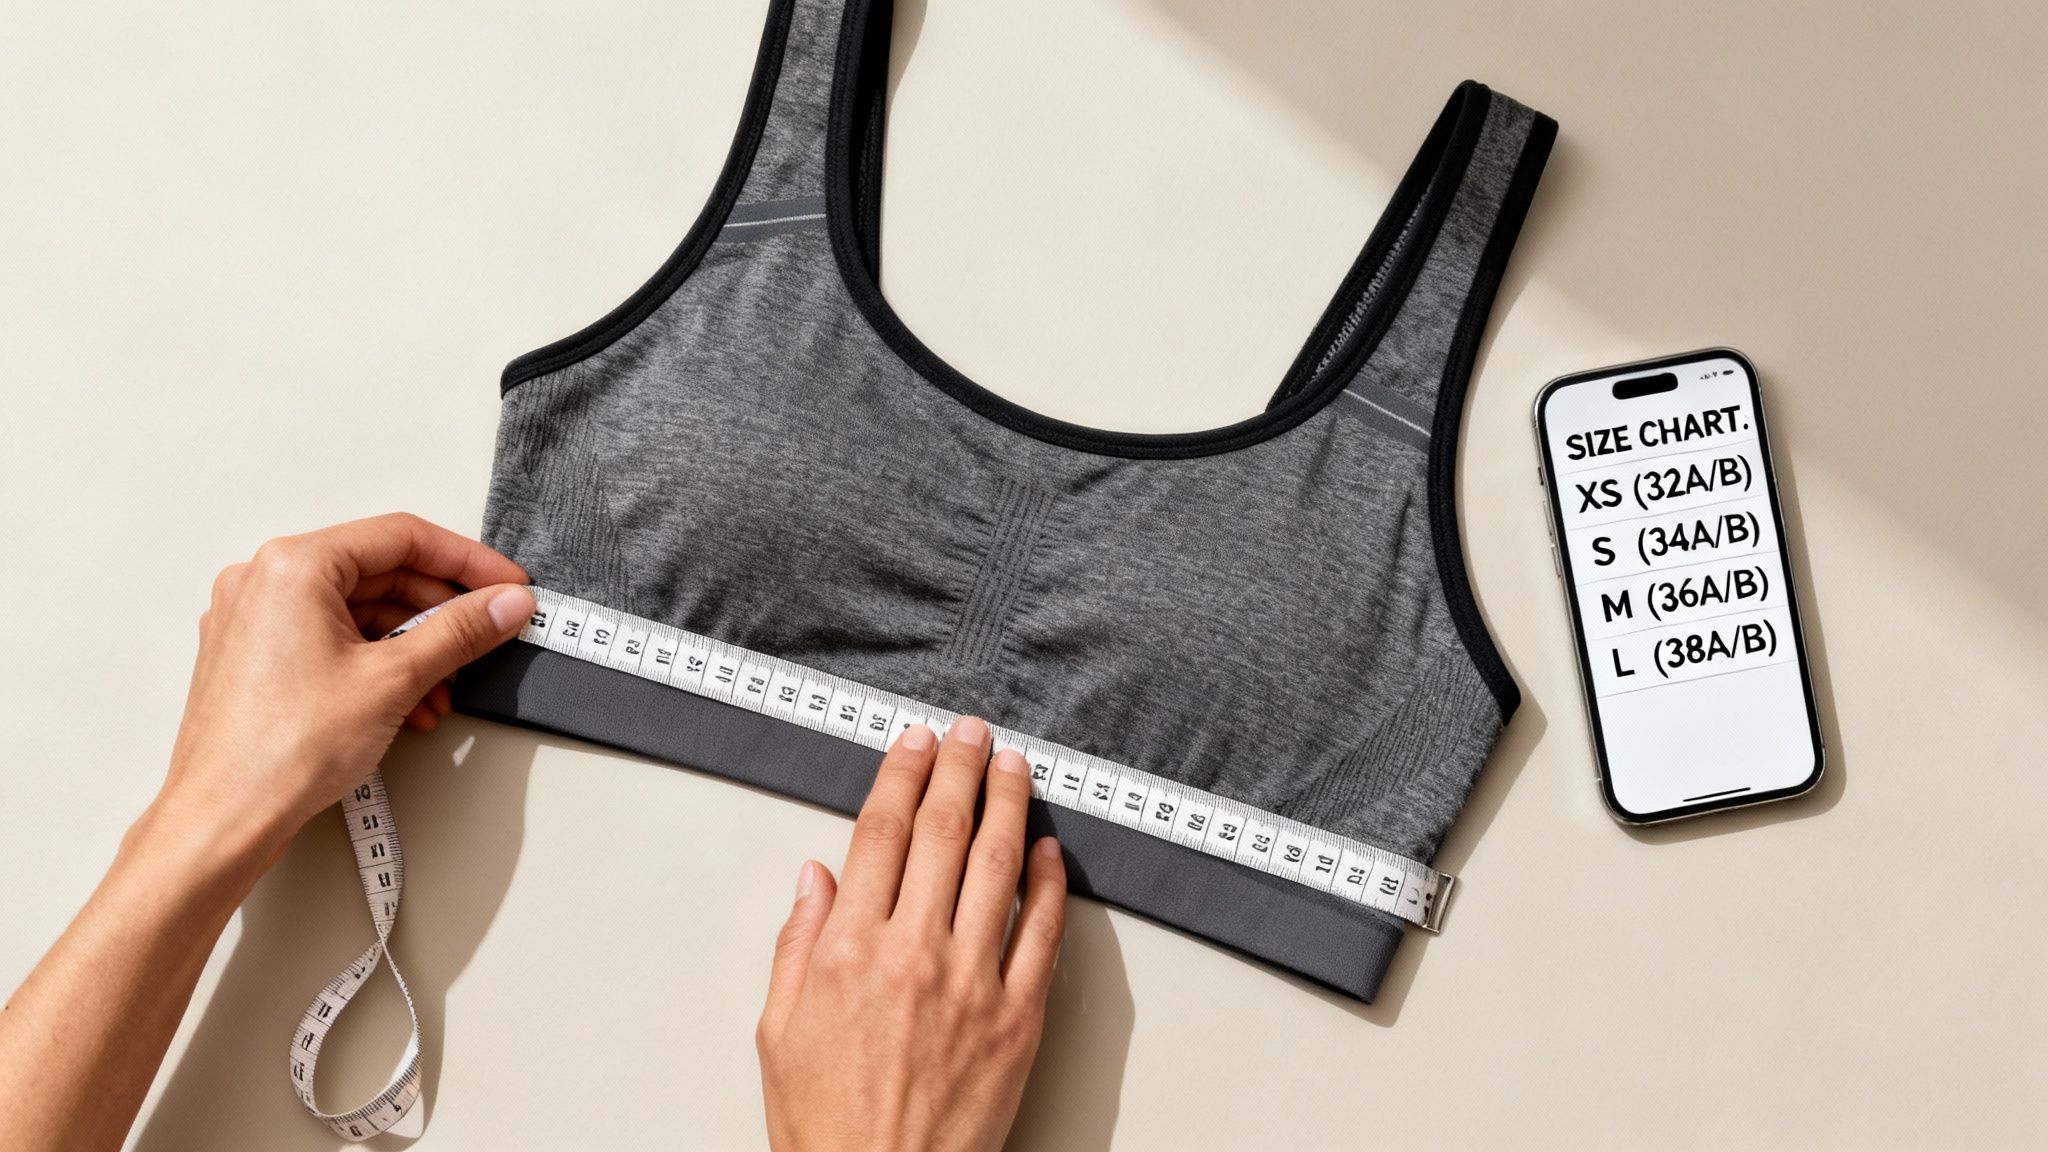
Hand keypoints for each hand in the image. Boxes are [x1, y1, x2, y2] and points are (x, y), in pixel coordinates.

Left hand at [151, 512, 531, 862]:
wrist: (223, 820)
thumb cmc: (280, 750)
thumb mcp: (394, 679)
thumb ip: (460, 632)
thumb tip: (503, 603)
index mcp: (293, 566)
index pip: (401, 538)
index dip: (466, 560)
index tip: (506, 583)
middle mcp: (265, 582)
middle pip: (382, 574)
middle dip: (441, 612)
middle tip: (488, 633)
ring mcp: (256, 621)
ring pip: (360, 613)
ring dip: (414, 646)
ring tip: (446, 688)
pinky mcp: (258, 658)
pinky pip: (334, 641)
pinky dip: (379, 665)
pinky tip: (410, 704)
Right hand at [757, 717, 1067, 1151]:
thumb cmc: (827, 1125)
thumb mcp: (777, 1030)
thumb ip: (796, 943)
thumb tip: (816, 878)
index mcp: (850, 949)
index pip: (882, 831)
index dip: (901, 774)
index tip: (915, 742)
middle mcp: (915, 953)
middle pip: (944, 832)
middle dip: (959, 768)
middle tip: (971, 734)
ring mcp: (974, 983)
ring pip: (999, 866)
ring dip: (1009, 804)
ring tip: (1013, 767)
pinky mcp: (1019, 1018)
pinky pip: (1042, 932)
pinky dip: (1049, 882)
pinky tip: (1048, 849)